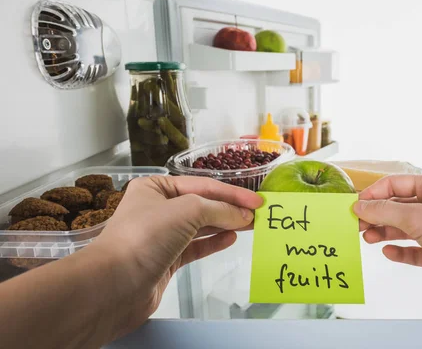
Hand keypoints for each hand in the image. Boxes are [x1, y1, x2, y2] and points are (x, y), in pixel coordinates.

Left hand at [89, 176, 261, 338]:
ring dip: (226, 224)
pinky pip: (196, 247)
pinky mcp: (166, 260)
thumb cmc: (144, 237)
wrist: (114, 285)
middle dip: (230, 208)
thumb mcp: (187, 210)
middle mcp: (157, 209)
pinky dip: (214, 242)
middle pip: (202, 205)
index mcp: (155, 188)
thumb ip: (219, 209)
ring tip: (250, 225)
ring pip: (201, 226)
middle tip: (258, 214)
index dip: (232, 193)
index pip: (202, 186)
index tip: (257, 201)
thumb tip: (243, 215)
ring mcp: (162, 236)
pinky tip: (231, 239)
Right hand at [354, 175, 421, 317]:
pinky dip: (400, 252)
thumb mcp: (420, 218)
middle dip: (376, 215)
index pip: (396, 184)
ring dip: (384, 233)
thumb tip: (360, 205)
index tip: (354, 206)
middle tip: (355, 227)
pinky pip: (415, 251)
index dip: (373, 193)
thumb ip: (386, 212)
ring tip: (367, 239)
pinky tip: (388, 253)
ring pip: (404, 229)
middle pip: (398, 207)